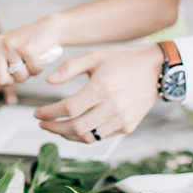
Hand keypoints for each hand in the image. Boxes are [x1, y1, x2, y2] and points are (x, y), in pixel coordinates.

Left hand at [0, 15, 62, 88]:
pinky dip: (38, 68)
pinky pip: (32, 71)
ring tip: (27, 59)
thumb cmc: (24, 48)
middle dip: (11, 79)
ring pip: (17, 77)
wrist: (47, 29)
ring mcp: (8, 45)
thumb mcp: (4, 57)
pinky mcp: (26, 47)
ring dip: (27, 73)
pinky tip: (37, 56)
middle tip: (18, 67)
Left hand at [34, 44, 163, 142]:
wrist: (156, 70)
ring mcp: (122, 119)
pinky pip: (100, 137)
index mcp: (101, 88)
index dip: (49, 113)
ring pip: (88, 137)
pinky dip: (84, 135)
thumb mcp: (93, 56)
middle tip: (42, 123)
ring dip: (67, 135)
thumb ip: (69, 68)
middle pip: (76, 127)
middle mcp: (113, 107)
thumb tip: (48, 81)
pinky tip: (74, 127)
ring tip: (55, 127)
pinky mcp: (128, 126)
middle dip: (54, 128)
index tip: (36, 113)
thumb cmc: (122, 60)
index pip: (68, 108)